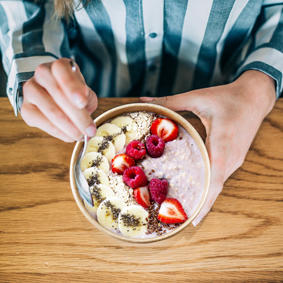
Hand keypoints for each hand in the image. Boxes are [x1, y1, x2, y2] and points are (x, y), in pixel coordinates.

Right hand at [21, 58, 97, 141]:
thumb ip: (87, 97)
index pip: (62, 71)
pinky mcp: (26, 109)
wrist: (55, 97)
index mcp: (58, 66)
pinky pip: (43, 123)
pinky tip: (70, 136)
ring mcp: (30, 90)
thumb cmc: (73, 94)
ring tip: (82, 136)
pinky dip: (59, 133)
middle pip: (59, 95)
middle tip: (90, 130)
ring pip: (51, 111)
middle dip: (78, 117)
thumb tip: (82, 104)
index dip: (72, 87)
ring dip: (70, 127)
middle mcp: (41, 74)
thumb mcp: (85, 92)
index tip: (83, 102)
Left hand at [141, 70, 275, 224]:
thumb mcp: (198, 97)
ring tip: (188, 209)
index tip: (193, 218)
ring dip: (206, 198)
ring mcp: (236, 159)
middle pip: (216, 188)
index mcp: (222, 142)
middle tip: (181, 218)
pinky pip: (221, 177)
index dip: (205, 200)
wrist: (256, 96)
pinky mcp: (236, 157)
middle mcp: (231, 156)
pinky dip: (211, 188)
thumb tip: (144, 100)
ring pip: (219, 184)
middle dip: (201, 205)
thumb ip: (170, 101)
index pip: (214, 178)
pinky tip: (200, 192)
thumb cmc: (228, 97)